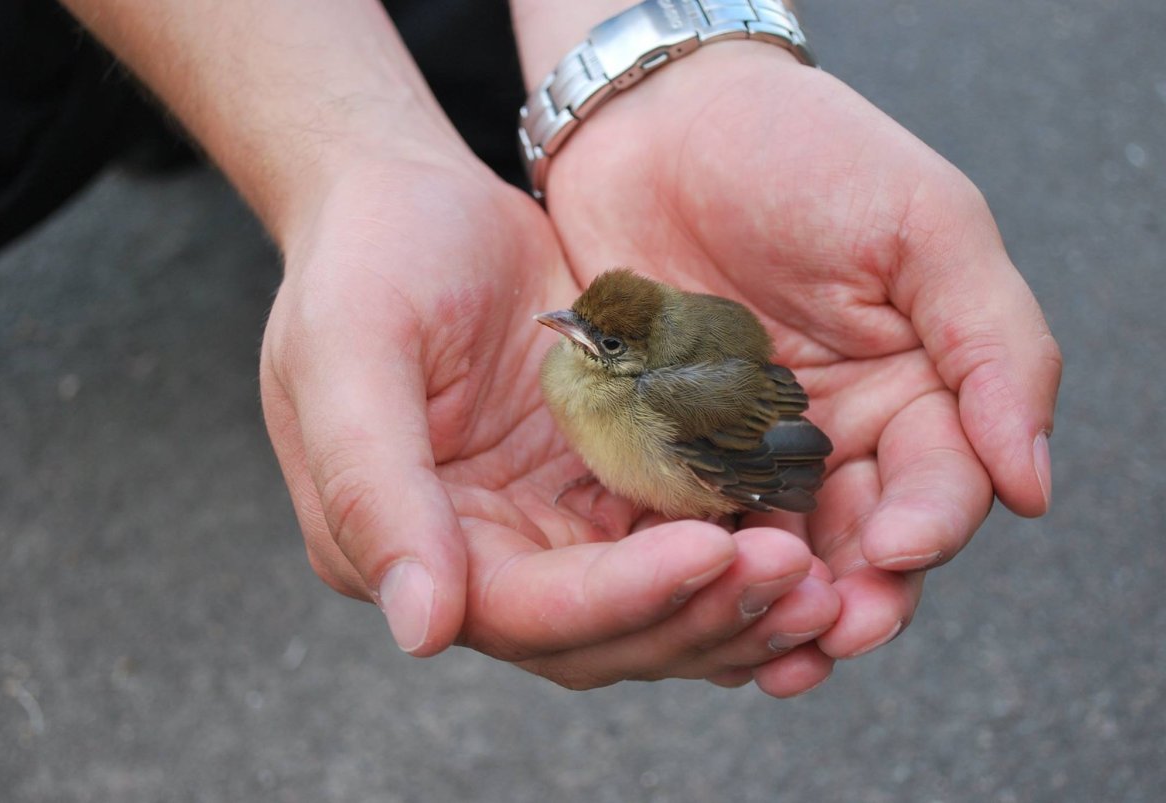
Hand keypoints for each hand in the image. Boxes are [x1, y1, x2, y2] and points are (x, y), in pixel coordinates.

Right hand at [258, 154, 840, 689]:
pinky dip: (735, 556)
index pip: (521, 611)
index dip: (619, 598)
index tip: (711, 551)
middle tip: (795, 570)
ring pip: (650, 608)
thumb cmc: (368, 259)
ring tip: (817, 573)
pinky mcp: (599, 488)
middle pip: (600, 633)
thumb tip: (422, 632)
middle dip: (698, 611)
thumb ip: (371, 489)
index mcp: (397, 547)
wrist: (413, 199)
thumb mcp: (349, 353)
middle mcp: (476, 560)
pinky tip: (799, 538)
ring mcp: (544, 528)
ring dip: (732, 603)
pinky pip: (674, 543)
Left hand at [543, 45, 1061, 672]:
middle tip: (829, 631)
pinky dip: (696, 571)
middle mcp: (840, 434)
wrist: (661, 122)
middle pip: (861, 543)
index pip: (941, 484)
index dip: (926, 525)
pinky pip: (691, 527)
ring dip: (774, 604)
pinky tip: (688, 602)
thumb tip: (1035, 484)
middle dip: (853, 595)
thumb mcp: (926, 226)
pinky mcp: (669, 450)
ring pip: (778, 553)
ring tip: (761, 649)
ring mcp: (749, 450)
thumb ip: (994, 346)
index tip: (893, 549)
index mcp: (917, 388)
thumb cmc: (805, 153)